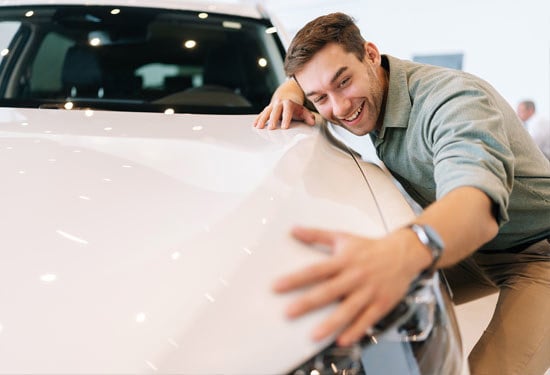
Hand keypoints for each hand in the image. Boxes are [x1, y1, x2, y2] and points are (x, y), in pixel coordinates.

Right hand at [254, 79, 315, 129]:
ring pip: (266, 112)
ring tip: (259, 127)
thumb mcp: (303, 110)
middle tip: (271, 128)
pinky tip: (254, 125)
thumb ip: (308, 116)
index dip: (286, 118)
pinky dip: (258, 119)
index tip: (284, 127)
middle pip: (275, 111)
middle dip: (273, 120)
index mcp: (289, 103)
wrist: (286, 96)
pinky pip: (261, 113)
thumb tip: (312, 122)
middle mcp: (279, 103)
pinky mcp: (267, 109)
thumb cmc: (295, 107)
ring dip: (262, 119)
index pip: (287, 110)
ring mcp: (272, 106)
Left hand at [273, 226, 418, 345]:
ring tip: (314, 334)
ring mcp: (368, 291)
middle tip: (289, 312)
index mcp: (343, 260)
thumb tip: (293, 230)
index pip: (315, 270)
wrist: (404, 253)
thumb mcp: (342, 237)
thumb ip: (316, 235)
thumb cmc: (369, 247)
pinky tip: (343, 339)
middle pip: (328, 291)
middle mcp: (355, 276)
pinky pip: (367, 319)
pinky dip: (356, 330)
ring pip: (348, 309)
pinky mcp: (381, 303)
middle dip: (308, 302)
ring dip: (331, 323)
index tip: (277, 286)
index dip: (295, 278)